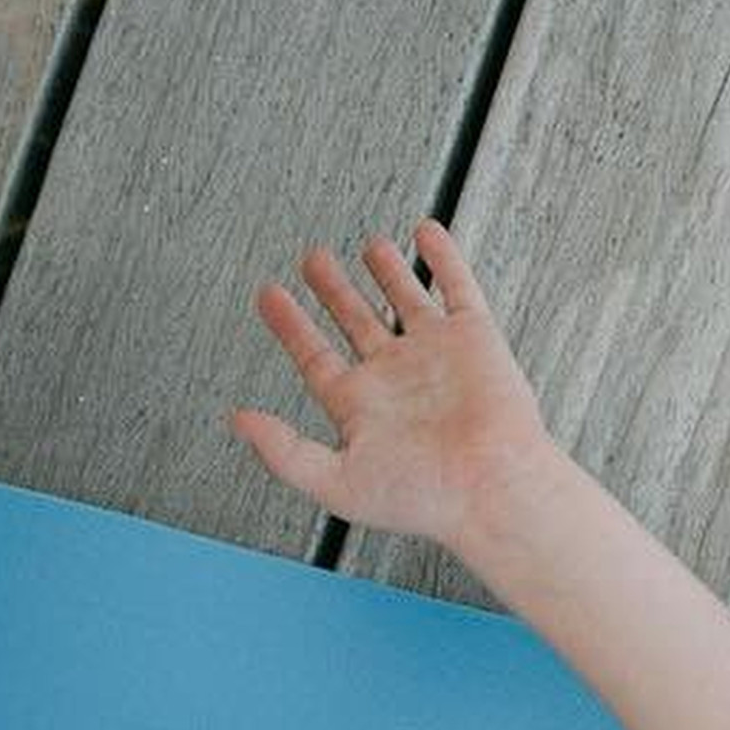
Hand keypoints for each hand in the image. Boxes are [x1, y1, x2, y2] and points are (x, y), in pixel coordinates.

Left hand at [230, 220, 560, 558]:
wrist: (491, 487)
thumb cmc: (423, 497)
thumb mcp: (336, 481)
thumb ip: (284, 451)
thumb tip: (238, 421)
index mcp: (361, 408)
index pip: (315, 356)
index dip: (290, 325)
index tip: (269, 295)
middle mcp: (396, 377)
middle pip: (355, 321)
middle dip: (333, 289)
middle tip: (314, 258)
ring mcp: (435, 354)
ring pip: (405, 298)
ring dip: (387, 270)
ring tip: (370, 244)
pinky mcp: (474, 338)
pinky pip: (457, 287)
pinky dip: (443, 257)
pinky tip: (426, 233)